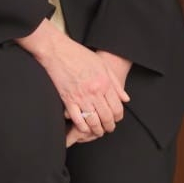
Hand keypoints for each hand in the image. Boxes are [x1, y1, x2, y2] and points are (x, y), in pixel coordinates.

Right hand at [17, 20, 128, 136]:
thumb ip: (116, 83)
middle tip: (108, 128)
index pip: (117, 108)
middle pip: (106, 117)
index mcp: (105, 83)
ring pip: (93, 121)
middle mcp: (94, 92)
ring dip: (97, 129)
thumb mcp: (102, 65)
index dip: (118, 117)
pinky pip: (77, 119)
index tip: (116, 120)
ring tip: (98, 131)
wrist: (57, 51)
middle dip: (109, 126)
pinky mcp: (67, 99)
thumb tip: (126, 98)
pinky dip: (82, 127)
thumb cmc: (79, 55)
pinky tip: (85, 128)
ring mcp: (80, 97)